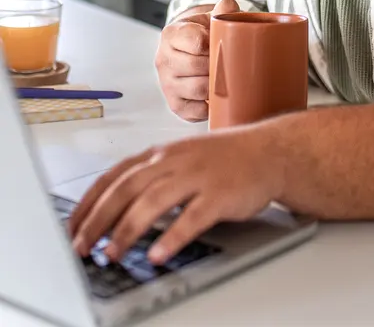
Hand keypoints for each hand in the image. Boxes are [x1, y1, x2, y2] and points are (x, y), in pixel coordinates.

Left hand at [69, 125, 283, 264]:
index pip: (114, 176)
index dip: (89, 203)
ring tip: (112, 254)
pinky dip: (173, 237)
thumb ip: (151, 177)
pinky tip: (159, 254)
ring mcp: (198, 176)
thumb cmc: (223, 159)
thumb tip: (113, 209)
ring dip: (128, 229)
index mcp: (161, 154)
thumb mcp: (181, 158)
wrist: (268, 152)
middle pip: (128, 188)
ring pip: (154, 201)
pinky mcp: (220, 194)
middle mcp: (175, 161)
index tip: (72, 228)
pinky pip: (192, 217)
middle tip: (82, 246)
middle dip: (99, 220)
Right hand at [155, 0, 239, 121]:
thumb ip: (222, 10)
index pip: (196, 42)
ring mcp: (167, 84)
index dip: (216, 44)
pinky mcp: (175, 105)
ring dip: (216, 85)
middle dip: (218, 65)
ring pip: (198, 89)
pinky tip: (218, 96)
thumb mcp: (209, 17)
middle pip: (197, 67)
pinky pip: (197, 111)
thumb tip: (229, 7)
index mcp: (171, 34)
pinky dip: (211, 106)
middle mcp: (163, 60)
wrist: (188, 50)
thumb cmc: (202, 34)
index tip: (225, 44)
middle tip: (233, 63)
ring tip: (227, 77)